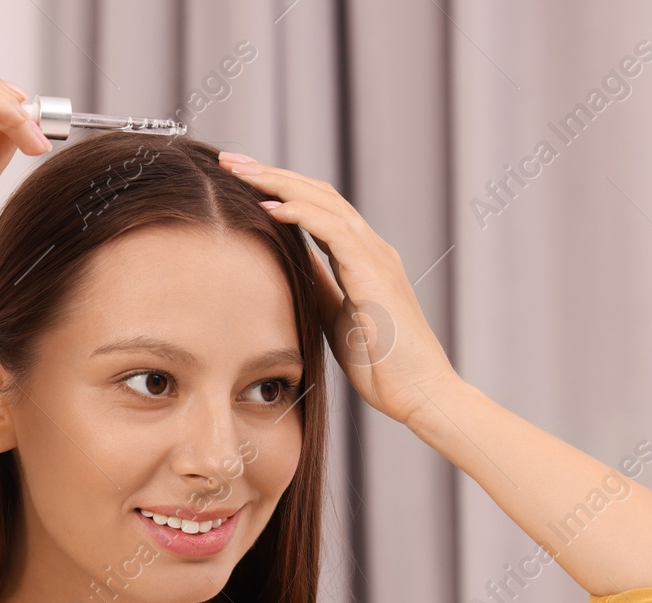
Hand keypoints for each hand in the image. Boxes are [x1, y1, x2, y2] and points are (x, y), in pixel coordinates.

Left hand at [216, 151, 459, 426]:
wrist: (420, 393)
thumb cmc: (382, 364)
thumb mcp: (335, 316)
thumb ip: (317, 284)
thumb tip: (289, 260)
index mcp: (363, 258)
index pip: (317, 208)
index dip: (280, 189)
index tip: (240, 179)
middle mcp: (372, 249)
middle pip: (318, 194)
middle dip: (272, 174)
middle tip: (231, 160)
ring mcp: (376, 258)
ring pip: (325, 203)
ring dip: (280, 183)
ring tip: (242, 172)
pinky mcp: (375, 275)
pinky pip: (335, 232)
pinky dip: (301, 215)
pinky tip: (271, 207)